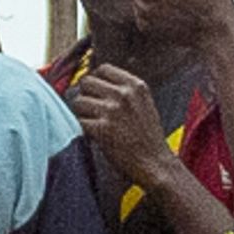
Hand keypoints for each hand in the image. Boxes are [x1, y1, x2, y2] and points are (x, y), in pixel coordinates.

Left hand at [66, 62, 174, 187]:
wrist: (155, 164)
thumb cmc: (148, 137)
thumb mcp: (143, 104)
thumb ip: (124, 90)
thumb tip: (94, 81)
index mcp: (136, 85)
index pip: (103, 69)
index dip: (95, 80)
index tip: (95, 93)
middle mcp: (124, 94)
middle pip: (86, 82)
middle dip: (85, 95)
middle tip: (90, 110)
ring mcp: (112, 111)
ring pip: (78, 101)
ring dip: (81, 113)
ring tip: (92, 124)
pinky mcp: (101, 129)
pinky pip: (78, 121)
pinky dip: (81, 129)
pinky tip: (92, 136)